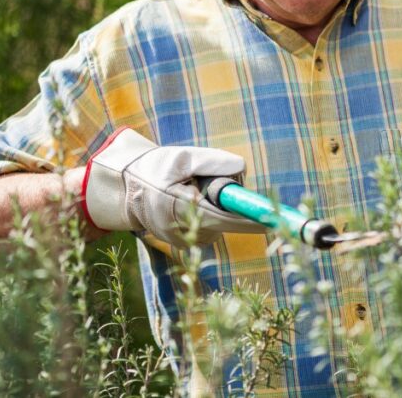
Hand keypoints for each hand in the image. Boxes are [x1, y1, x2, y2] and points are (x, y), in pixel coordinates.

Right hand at [81, 127, 267, 247]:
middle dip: (231, 203)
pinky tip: (191, 203)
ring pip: (220, 224)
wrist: (127, 190)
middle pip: (226, 222)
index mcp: (179, 209)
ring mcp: (184, 242)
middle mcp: (182, 233)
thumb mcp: (181, 157)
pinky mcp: (186, 244)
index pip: (225, 220)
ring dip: (218, 207)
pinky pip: (212, 228)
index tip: (274, 219)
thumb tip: (242, 169)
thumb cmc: (155, 169)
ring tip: (193, 190)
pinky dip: (210, 214)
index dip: (252, 219)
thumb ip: (212, 162)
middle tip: (210, 182)